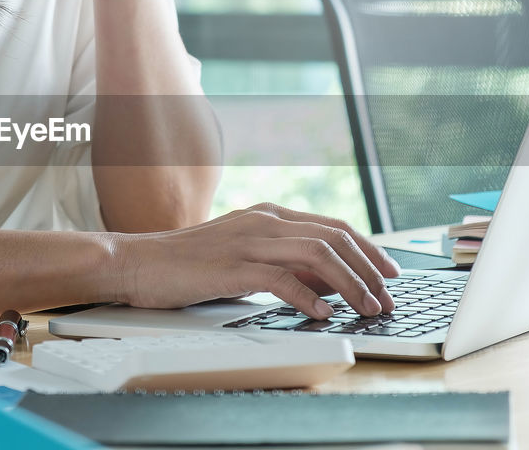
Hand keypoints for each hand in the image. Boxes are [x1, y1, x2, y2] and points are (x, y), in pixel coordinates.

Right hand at [114, 203, 401, 319]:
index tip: (390, 273)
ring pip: (318, 256)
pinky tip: (323, 313)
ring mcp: (249, 241)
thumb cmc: (188, 263)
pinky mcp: (233, 266)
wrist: (138, 261)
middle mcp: (265, 222)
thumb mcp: (244, 254)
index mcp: (270, 215)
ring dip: (350, 284)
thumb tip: (328, 282)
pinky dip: (308, 297)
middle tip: (388, 297)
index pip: (334, 227)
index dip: (368, 250)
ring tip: (367, 308)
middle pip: (335, 239)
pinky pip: (282, 279)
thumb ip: (283, 261)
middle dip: (369, 269)